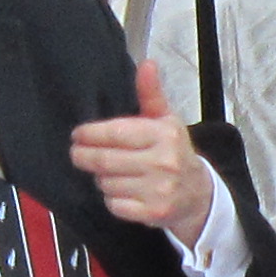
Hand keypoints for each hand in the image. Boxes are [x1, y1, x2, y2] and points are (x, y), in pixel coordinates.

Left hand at [71, 60, 216, 240]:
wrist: (198, 195)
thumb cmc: (175, 152)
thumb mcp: (166, 120)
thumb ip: (151, 94)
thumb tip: (147, 64)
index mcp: (165, 134)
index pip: (116, 133)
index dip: (90, 134)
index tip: (78, 135)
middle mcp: (164, 161)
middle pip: (105, 160)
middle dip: (84, 156)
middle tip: (76, 153)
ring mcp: (159, 189)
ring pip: (106, 182)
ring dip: (100, 177)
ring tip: (108, 172)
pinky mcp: (152, 212)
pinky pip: (114, 204)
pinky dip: (111, 198)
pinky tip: (120, 190)